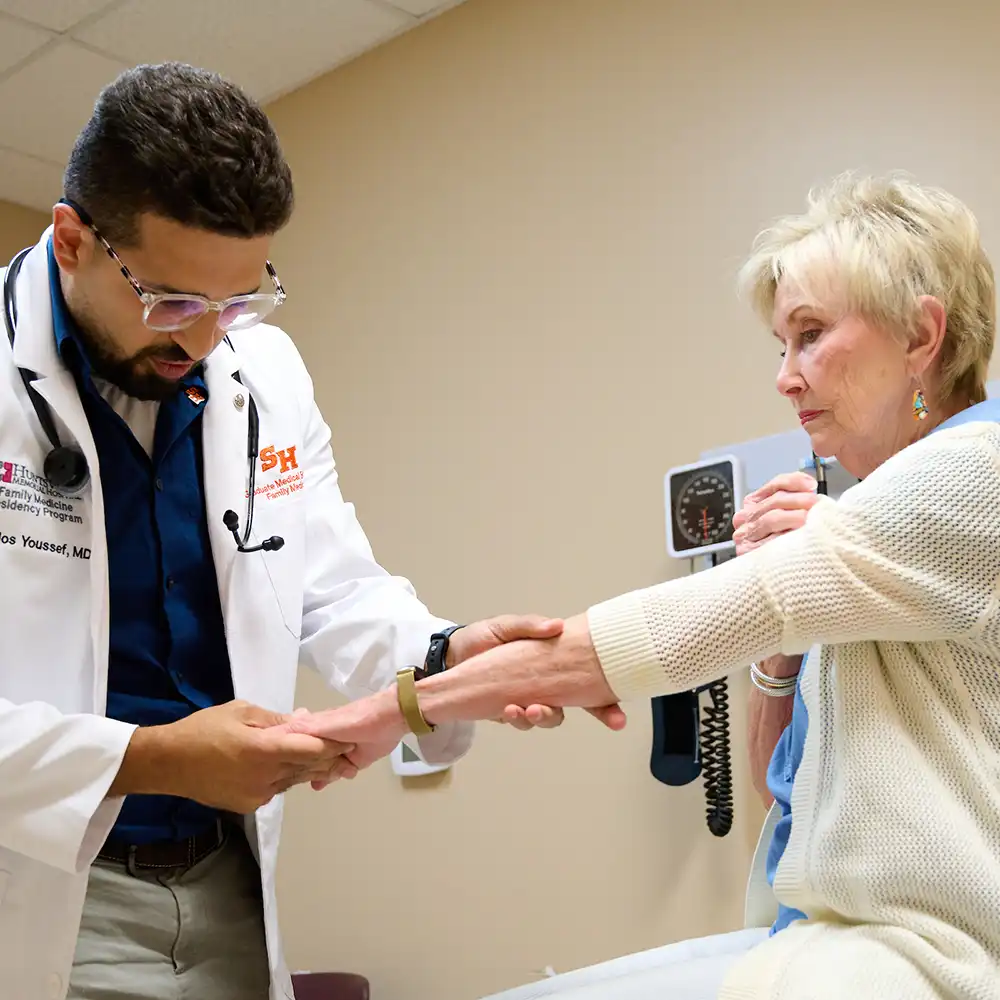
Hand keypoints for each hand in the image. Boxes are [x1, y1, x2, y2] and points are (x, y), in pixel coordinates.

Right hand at [111, 700, 355, 812]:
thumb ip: (275, 720)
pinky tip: (287, 766)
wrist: (166, 763)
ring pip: (294, 780)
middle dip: (328, 759)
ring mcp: (258, 795)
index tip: (350, 739)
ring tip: (327, 758)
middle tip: (347, 750)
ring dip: (309, 769)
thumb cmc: (202, 729)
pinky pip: (277, 789)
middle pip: (308, 768)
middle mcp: (265, 777)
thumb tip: (303, 720)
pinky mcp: (249, 805)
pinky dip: (286, 777)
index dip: (333, 745)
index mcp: (264, 751)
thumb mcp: (241, 712)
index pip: (312, 750)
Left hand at [450, 615, 625, 730]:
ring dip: (544, 716)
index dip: (608, 700)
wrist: (450, 658)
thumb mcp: (506, 625)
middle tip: (598, 715)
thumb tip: (558, 626)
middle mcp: (546, 682)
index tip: (620, 718)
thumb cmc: (482, 638)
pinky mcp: (508, 710)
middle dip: (593, 714)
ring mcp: (529, 697)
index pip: (589, 678)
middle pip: (581, 703)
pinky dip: (519, 718)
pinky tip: (510, 709)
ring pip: (550, 716)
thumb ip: (531, 626)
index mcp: (552, 659)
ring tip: (529, 708)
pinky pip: (522, 720)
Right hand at [732, 471, 820, 554]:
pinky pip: (769, 540)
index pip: (775, 485)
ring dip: (795, 517)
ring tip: (811, 521)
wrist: (779, 580)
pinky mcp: (748, 553)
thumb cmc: (786, 546)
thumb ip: (794, 501)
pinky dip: (785, 536)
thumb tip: (811, 488)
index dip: (795, 482)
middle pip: (775, 501)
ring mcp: (746, 536)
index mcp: (754, 504)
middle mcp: (746, 518)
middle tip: (817, 505)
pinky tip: (800, 536)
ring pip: (771, 518)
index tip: (812, 486)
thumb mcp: (788, 517)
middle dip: (800, 500)